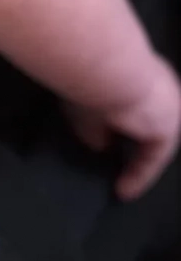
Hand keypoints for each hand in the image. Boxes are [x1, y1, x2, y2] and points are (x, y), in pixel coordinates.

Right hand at [66, 54, 180, 199]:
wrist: (109, 70)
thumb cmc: (94, 82)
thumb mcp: (90, 111)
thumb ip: (100, 128)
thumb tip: (104, 147)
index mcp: (143, 79)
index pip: (139, 112)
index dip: (125, 133)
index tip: (109, 151)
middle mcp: (161, 91)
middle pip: (152, 130)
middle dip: (138, 153)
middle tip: (121, 176)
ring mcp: (170, 107)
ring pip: (156, 144)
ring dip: (140, 168)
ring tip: (123, 190)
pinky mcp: (170, 125)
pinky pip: (156, 157)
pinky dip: (141, 176)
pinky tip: (124, 191)